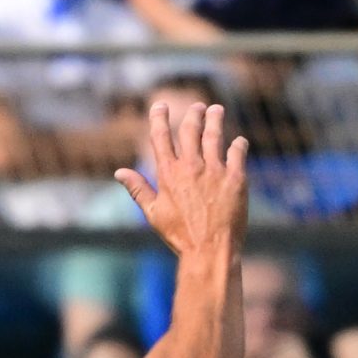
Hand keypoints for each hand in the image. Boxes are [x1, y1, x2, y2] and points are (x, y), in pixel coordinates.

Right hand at [114, 101, 248, 261]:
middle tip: (198, 107)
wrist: (209, 251)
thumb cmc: (179, 236)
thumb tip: (119, 172)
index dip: (159, 117)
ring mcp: (214, 171)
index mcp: (168, 173)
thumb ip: (138, 189)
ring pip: (214, 135)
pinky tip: (239, 141)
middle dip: (193, 114)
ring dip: (215, 119)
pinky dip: (238, 144)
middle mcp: (191, 166)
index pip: (161, 136)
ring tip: (216, 110)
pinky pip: (237, 153)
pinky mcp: (235, 178)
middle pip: (190, 129)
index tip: (160, 105)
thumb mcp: (153, 214)